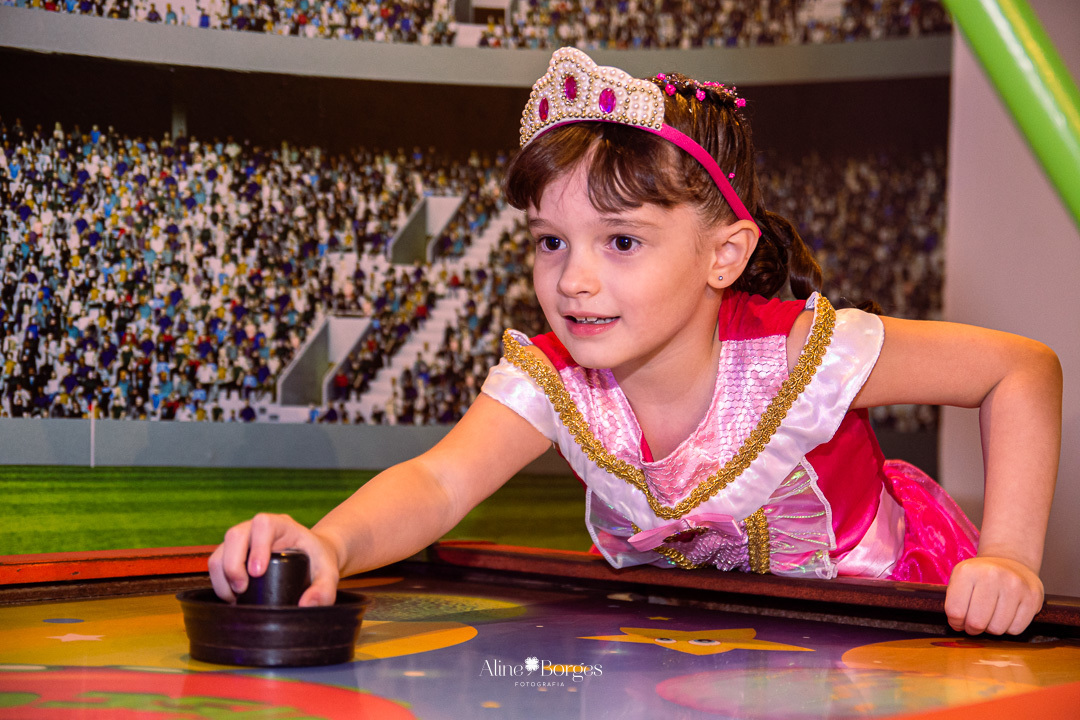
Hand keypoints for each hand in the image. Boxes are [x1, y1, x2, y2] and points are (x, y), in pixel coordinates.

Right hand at [208, 513, 340, 606]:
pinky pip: (216, 565)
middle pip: (234, 536)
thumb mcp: (328, 574)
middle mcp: (256, 529)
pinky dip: (219, 582)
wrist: (312, 558)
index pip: (263, 525)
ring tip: (236, 597)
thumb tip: (305, 605)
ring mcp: (242, 541)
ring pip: (219, 551)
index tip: (258, 573)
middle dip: (233, 565)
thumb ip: (324, 590)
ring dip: (222, 576)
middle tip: (242, 590)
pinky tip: (232, 597)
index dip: (257, 546)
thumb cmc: (319, 561)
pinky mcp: (232, 555)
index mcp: (281, 525)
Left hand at [944, 556, 1043, 634]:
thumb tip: (958, 627)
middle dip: (972, 629)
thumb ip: (954, 602)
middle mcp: (992, 575)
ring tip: (990, 617)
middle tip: (974, 624)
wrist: (1011, 562)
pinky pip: (1015, 629)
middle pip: (976, 622)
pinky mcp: (1033, 597)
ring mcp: (1015, 586)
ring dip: (991, 629)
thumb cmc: (981, 576)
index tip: (959, 621)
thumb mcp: (960, 580)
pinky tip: (1006, 616)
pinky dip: (1008, 628)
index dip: (955, 622)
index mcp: (967, 571)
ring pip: (996, 629)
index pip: (955, 611)